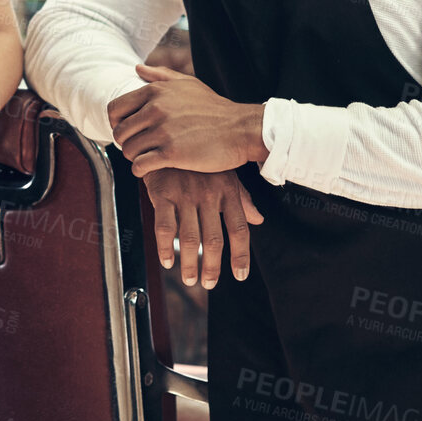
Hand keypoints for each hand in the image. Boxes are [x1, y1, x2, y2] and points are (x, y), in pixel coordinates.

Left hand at [109, 64, 269, 176]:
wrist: (240, 129)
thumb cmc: (214, 108)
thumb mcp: (188, 83)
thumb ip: (160, 75)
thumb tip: (137, 68)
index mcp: (155, 91)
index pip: (115, 108)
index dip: (116, 123)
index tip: (128, 131)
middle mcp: (156, 109)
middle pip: (120, 132)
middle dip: (126, 143)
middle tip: (138, 148)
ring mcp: (163, 131)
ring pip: (128, 150)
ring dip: (134, 157)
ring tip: (146, 158)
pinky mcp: (172, 153)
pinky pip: (140, 165)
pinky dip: (140, 170)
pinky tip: (149, 169)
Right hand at [143, 168, 264, 288]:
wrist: (167, 137)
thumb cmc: (198, 160)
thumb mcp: (224, 174)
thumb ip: (241, 199)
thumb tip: (258, 220)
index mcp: (227, 190)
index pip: (239, 229)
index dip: (241, 255)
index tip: (240, 275)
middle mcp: (209, 194)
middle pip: (215, 240)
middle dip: (213, 267)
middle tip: (208, 283)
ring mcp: (185, 194)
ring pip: (191, 238)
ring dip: (190, 264)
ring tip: (189, 279)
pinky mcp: (163, 194)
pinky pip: (165, 228)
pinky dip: (166, 249)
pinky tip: (167, 262)